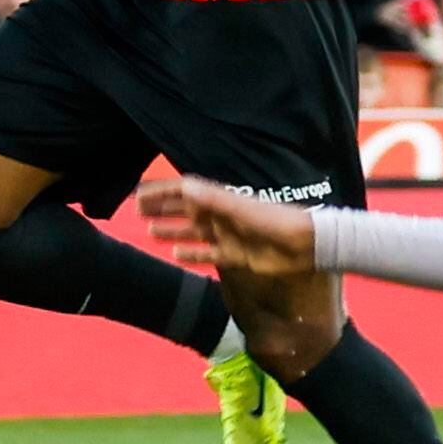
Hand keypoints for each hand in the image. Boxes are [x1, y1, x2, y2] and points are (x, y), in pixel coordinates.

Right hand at [136, 173, 318, 276]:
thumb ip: (213, 199)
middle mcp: (223, 216)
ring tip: (150, 231)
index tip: (138, 195)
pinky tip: (176, 254)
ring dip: (173, 230)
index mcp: (223, 200)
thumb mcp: (242, 207)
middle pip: (186, 210)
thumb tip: (183, 187)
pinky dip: (193, 254)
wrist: (305, 245)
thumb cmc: (276, 220)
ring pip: (194, 232)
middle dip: (162, 209)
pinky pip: (209, 254)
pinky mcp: (237, 255)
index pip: (185, 192)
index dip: (162, 192)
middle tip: (137, 211)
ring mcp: (229, 235)